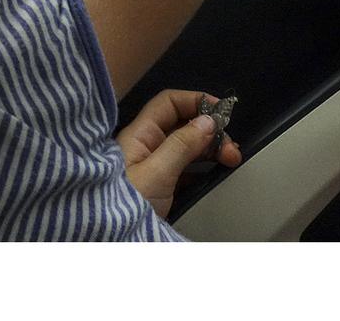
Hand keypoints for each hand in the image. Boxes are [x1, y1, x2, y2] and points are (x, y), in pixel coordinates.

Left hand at [116, 88, 243, 218]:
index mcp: (140, 134)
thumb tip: (208, 121)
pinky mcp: (160, 186)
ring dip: (210, 149)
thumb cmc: (123, 203)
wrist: (108, 238)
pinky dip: (203, 168)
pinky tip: (215, 174)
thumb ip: (182, 145)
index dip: (195, 101)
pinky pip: (185, 168)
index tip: (221, 112)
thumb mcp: (156, 172)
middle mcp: (146, 145)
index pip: (169, 103)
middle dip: (210, 131)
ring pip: (187, 147)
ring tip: (230, 159)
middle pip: (183, 125)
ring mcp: (153, 165)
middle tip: (231, 149)